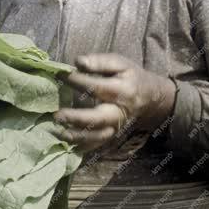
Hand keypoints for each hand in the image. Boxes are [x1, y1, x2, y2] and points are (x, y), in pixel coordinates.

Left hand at [53, 53, 175, 152]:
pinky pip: (98, 144)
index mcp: (123, 91)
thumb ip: (99, 62)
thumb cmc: (130, 76)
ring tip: (58, 132)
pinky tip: (67, 143)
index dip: (77, 81)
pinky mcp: (112, 134)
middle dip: (77, 119)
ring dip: (78, 137)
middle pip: (99, 118)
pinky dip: (83, 146)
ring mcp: (116, 126)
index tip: (59, 75)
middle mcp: (119, 112)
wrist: (150, 97)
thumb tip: (78, 62)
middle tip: (57, 116)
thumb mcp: (120, 63)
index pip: (97, 87)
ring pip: (98, 136)